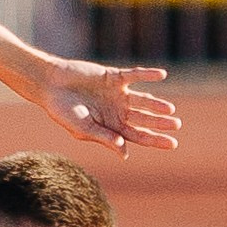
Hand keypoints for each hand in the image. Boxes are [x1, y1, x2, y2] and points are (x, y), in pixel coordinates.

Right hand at [36, 58, 179, 158]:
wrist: (50, 85)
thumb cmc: (63, 111)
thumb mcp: (83, 128)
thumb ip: (104, 137)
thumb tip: (125, 152)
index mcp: (111, 128)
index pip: (138, 136)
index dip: (155, 140)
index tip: (172, 144)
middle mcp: (118, 112)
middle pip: (143, 119)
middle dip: (159, 123)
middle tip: (176, 125)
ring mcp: (117, 94)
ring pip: (142, 100)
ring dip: (155, 104)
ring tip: (169, 109)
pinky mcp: (113, 77)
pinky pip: (134, 75)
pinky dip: (147, 75)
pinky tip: (161, 75)